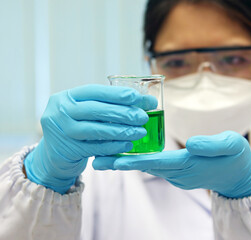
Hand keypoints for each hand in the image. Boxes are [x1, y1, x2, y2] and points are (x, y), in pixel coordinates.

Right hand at [24, 84, 155, 193]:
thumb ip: (103, 104)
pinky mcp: (68, 150)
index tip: (136, 96)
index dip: (116, 93)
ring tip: (140, 132)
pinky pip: (96, 148)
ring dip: (122, 131)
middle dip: (123, 113)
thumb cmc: (76, 126)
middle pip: (96, 110)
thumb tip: (143, 100)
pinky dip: (114, 146)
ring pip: (97, 130)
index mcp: (66, 97)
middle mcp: (60, 112)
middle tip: (143, 117)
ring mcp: (62, 132)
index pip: (94, 91)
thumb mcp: (82, 110)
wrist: (54, 153)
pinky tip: (128, 145)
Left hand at [94, 131, 250, 197]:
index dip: (137, 161)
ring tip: (104, 156)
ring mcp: (177, 176)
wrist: (238, 176)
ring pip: (148, 168)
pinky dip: (139, 161)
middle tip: (98, 160)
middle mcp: (179, 173)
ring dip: (127, 162)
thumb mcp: (232, 145)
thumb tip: (191, 143)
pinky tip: (126, 154)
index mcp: (191, 164)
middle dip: (122, 163)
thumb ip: (212, 145)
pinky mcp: (177, 173)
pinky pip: (154, 167)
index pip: (160, 163)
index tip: (116, 161)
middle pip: (147, 167)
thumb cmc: (236, 157)